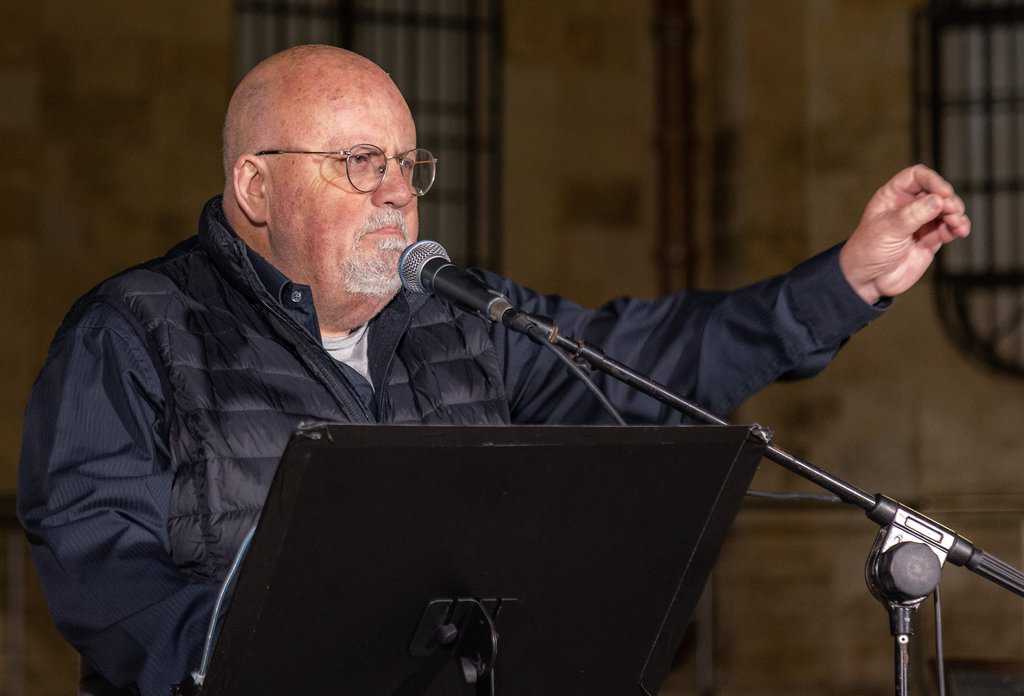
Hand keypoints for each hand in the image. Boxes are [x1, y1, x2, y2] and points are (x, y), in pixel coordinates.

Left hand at [839, 165, 970, 304]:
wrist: (868, 280)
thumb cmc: (868, 250)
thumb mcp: (888, 229)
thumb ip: (914, 214)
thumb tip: (938, 200)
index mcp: (893, 196)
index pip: (916, 176)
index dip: (932, 180)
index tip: (943, 192)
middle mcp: (909, 206)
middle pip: (936, 192)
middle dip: (948, 200)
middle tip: (952, 211)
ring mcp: (921, 222)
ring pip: (947, 210)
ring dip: (956, 214)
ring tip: (957, 224)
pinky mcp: (930, 239)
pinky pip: (950, 228)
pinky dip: (958, 228)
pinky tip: (961, 231)